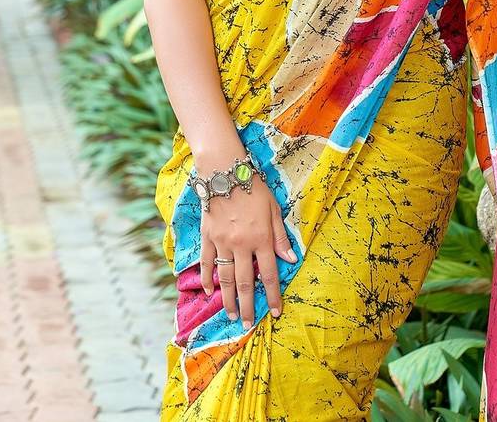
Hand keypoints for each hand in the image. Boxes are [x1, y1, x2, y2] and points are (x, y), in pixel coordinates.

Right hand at [199, 175, 296, 328]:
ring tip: (231, 315)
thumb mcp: (274, 209)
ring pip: (225, 278)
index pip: (269, 274)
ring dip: (228, 299)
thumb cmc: (255, 187)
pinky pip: (206, 262)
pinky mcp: (208, 237)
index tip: (275, 312)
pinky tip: (210, 291)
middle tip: (248, 324)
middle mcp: (241, 245)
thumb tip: (290, 259)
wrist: (225, 172)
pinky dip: (207, 278)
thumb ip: (280, 236)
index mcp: (261, 239)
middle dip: (247, 306)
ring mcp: (222, 243)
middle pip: (245, 283)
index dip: (272, 296)